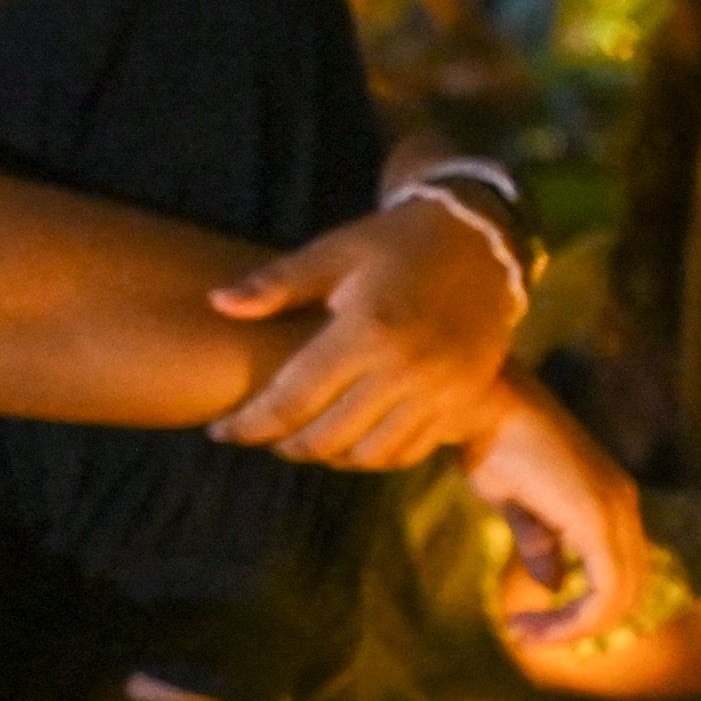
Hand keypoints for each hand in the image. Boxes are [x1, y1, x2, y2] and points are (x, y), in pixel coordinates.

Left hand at [202, 195, 524, 466]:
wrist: (482, 245)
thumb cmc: (396, 243)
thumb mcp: (335, 252)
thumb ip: (277, 283)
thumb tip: (218, 303)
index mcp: (365, 329)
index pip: (292, 400)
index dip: (250, 424)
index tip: (221, 431)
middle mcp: (403, 368)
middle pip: (327, 437)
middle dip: (286, 445)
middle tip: (263, 436)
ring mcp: (438, 390)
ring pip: (369, 454)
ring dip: (330, 456)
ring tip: (306, 441)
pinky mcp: (463, 401)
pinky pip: (409, 451)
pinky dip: (374, 456)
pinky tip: (352, 440)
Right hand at [463, 376, 648, 643]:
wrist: (476, 399)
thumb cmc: (488, 441)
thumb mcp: (516, 501)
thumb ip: (540, 542)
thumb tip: (553, 583)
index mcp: (611, 501)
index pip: (621, 578)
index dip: (584, 614)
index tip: (528, 626)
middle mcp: (623, 504)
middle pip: (629, 592)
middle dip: (581, 626)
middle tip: (527, 637)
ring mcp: (615, 506)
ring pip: (620, 596)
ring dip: (574, 627)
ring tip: (524, 632)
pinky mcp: (595, 512)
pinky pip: (605, 586)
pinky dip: (574, 617)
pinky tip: (528, 620)